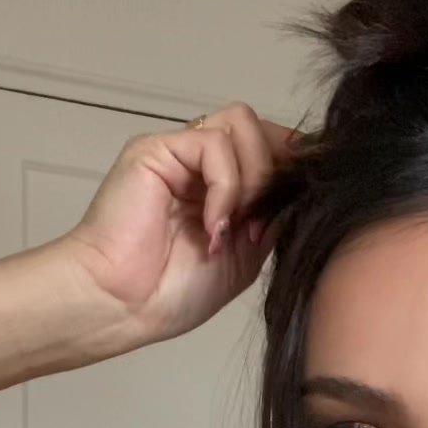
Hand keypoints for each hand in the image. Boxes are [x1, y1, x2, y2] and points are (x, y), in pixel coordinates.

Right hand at [62, 103, 299, 345]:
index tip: (305, 202)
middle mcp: (199, 163)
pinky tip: (213, 225)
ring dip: (253, 176)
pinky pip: (212, 143)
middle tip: (261, 225)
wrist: (123, 305)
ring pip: (241, 122)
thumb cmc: (172, 292)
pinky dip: (225, 186)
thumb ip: (271, 217)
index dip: (293, 166)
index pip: (270, 147)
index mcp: (220, 185)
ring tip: (236, 225)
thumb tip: (305, 187)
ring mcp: (178, 152)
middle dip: (276, 171)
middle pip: (260, 126)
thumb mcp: (245, 256)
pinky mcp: (157, 149)